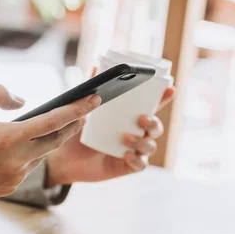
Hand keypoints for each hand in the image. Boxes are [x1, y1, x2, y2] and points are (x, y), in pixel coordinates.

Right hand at [0, 85, 100, 227]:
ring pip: (41, 154)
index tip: (95, 99)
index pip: (54, 121)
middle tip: (84, 111)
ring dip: (48, 140)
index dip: (78, 109)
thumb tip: (24, 101)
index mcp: (9, 138)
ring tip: (53, 125)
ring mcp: (14, 177)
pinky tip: (22, 147)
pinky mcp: (8, 188)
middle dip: (73, 125)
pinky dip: (29, 154)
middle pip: (56, 140)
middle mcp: (17, 160)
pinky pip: (27, 167)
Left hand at [45, 87, 174, 186]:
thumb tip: (95, 67)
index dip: (163, 98)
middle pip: (156, 127)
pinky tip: (126, 155)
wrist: (63, 157)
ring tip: (125, 137)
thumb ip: (90, 91)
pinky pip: (140, 165)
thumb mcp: (81, 110)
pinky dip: (136, 160)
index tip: (170, 89)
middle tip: (141, 118)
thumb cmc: (76, 131)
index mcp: (128, 117)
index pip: (150, 106)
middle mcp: (135, 133)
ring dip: (142, 141)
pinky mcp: (125, 166)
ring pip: (150, 146)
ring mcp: (132, 150)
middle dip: (154, 122)